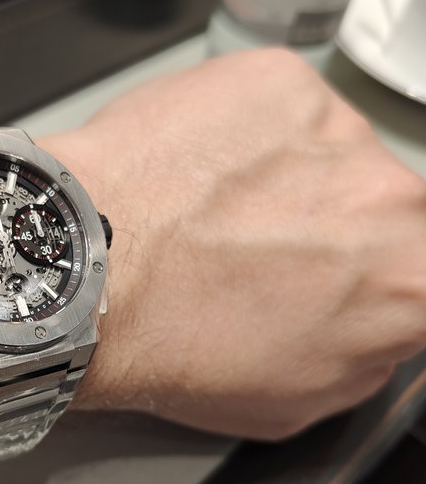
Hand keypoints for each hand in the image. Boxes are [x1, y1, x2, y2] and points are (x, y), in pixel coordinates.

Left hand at [40, 49, 425, 439]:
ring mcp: (336, 127)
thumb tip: (371, 326)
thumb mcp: (298, 403)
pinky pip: (277, 109)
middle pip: (381, 206)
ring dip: (284, 178)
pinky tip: (196, 174)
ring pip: (327, 153)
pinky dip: (243, 134)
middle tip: (261, 251)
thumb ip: (365, 354)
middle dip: (332, 227)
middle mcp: (393, 194)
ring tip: (212, 214)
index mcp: (415, 280)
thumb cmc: (174, 343)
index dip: (378, 278)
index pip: (417, 266)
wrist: (90, 274)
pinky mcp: (279, 81)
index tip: (341, 280)